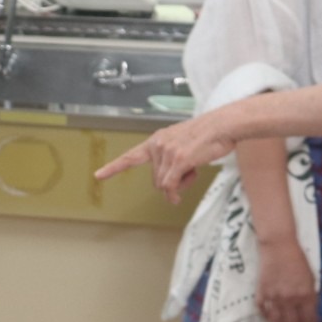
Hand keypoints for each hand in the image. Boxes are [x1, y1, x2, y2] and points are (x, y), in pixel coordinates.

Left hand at [95, 107, 243, 199]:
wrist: (223, 125)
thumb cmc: (208, 137)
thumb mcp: (183, 145)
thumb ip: (171, 162)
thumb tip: (168, 189)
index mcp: (157, 140)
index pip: (131, 156)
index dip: (114, 167)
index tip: (98, 175)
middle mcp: (158, 145)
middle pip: (155, 179)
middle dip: (171, 183)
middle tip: (189, 173)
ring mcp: (167, 152)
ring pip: (163, 184)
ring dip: (178, 186)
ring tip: (194, 169)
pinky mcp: (178, 160)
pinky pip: (170, 186)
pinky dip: (174, 194)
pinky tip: (179, 196)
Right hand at [256, 237, 317, 321]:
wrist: (278, 246)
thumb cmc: (298, 260)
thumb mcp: (311, 279)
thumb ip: (310, 297)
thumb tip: (309, 314)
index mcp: (306, 295)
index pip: (309, 321)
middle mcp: (290, 299)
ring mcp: (274, 298)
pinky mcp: (261, 294)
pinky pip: (265, 314)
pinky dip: (270, 321)